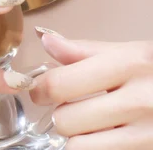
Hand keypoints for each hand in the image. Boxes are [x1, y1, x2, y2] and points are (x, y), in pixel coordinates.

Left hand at [31, 32, 152, 148]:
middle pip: (66, 119)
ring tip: (90, 123)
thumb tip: (47, 41)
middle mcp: (140, 100)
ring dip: (77, 136)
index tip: (39, 90)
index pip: (62, 83)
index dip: (41, 89)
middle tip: (72, 106)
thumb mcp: (131, 52)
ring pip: (79, 146)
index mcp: (131, 63)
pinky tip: (106, 136)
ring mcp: (147, 134)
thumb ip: (86, 50)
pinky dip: (94, 148)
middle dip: (61, 113)